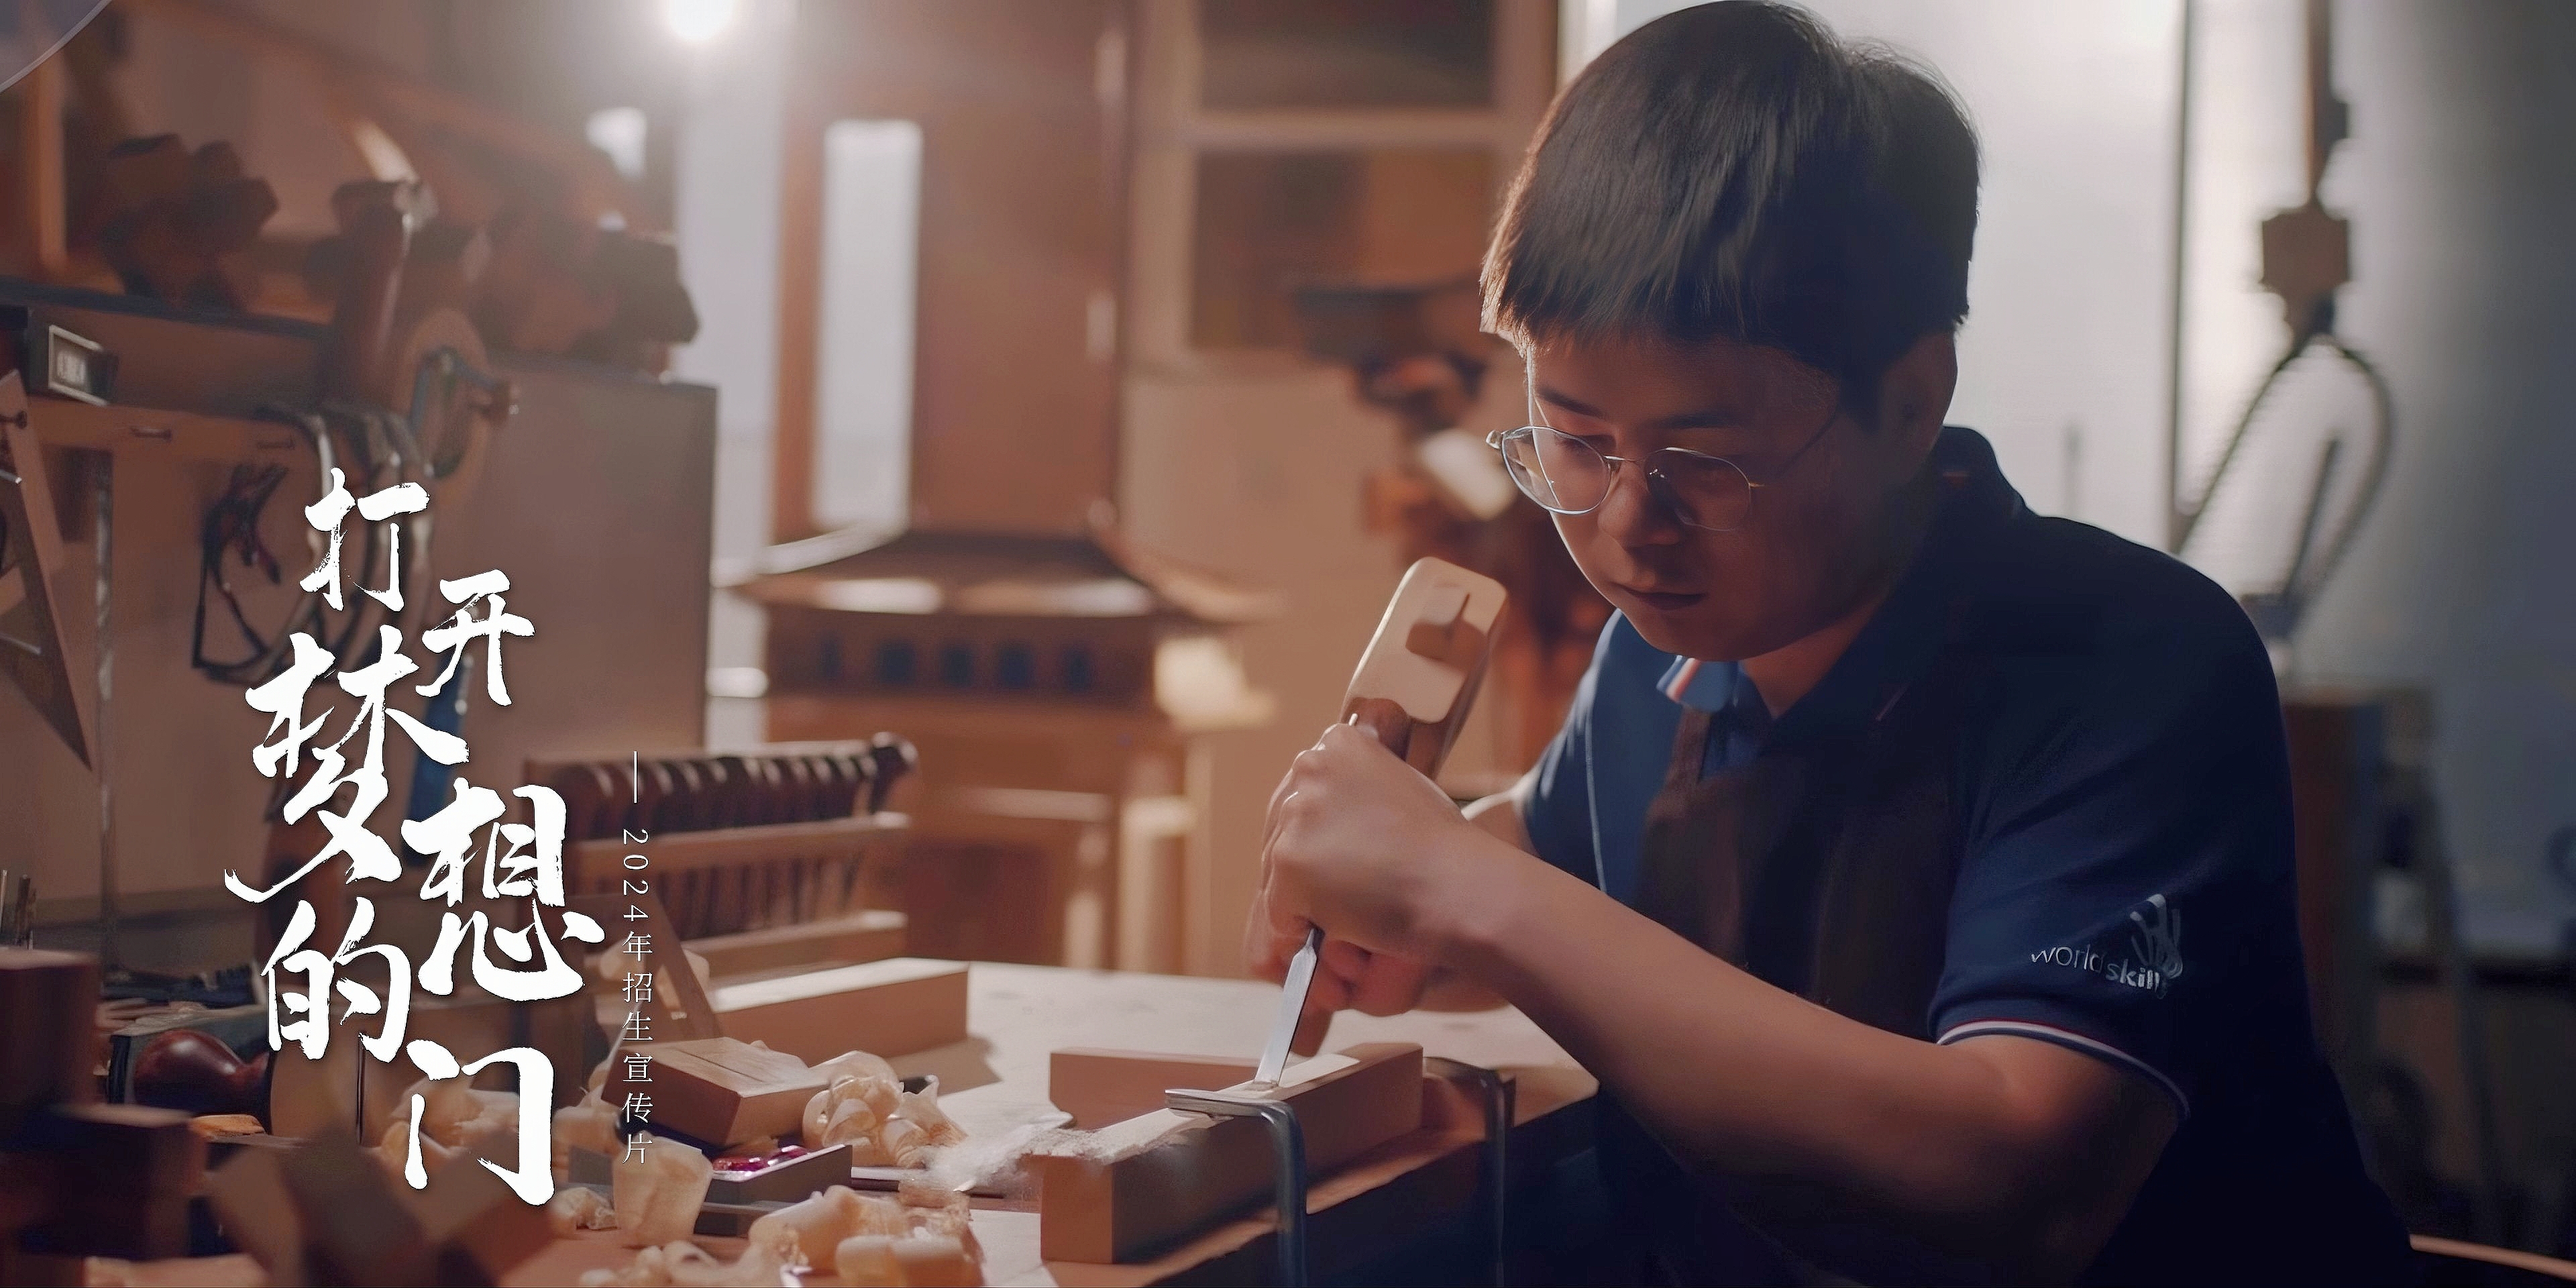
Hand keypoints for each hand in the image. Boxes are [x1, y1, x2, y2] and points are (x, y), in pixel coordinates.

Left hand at [1248, 720, 1498, 1003]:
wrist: (1458, 887)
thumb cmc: (1441, 849)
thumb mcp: (1399, 787)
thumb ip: (1358, 788)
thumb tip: (1327, 812)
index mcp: (1339, 742)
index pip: (1302, 791)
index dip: (1320, 830)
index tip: (1348, 850)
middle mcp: (1310, 767)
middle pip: (1282, 829)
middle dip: (1307, 862)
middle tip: (1347, 887)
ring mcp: (1297, 816)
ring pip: (1277, 870)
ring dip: (1306, 897)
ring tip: (1350, 910)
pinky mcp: (1288, 862)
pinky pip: (1278, 909)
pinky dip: (1301, 928)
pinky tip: (1340, 929)